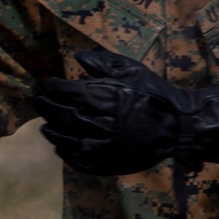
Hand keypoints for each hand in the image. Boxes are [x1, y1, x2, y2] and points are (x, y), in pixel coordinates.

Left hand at [35, 50, 218, 174]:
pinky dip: (66, 153)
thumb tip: (77, 56)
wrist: (179, 125)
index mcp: (109, 96)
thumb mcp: (133, 70)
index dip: (55, 88)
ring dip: (53, 131)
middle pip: (66, 115)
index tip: (47, 84)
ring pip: (69, 138)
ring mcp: (105, 144)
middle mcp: (104, 121)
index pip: (71, 92)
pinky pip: (80, 159)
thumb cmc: (154, 94)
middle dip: (48, 107)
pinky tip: (59, 146)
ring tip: (44, 126)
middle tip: (38, 102)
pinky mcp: (109, 162)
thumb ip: (104, 63)